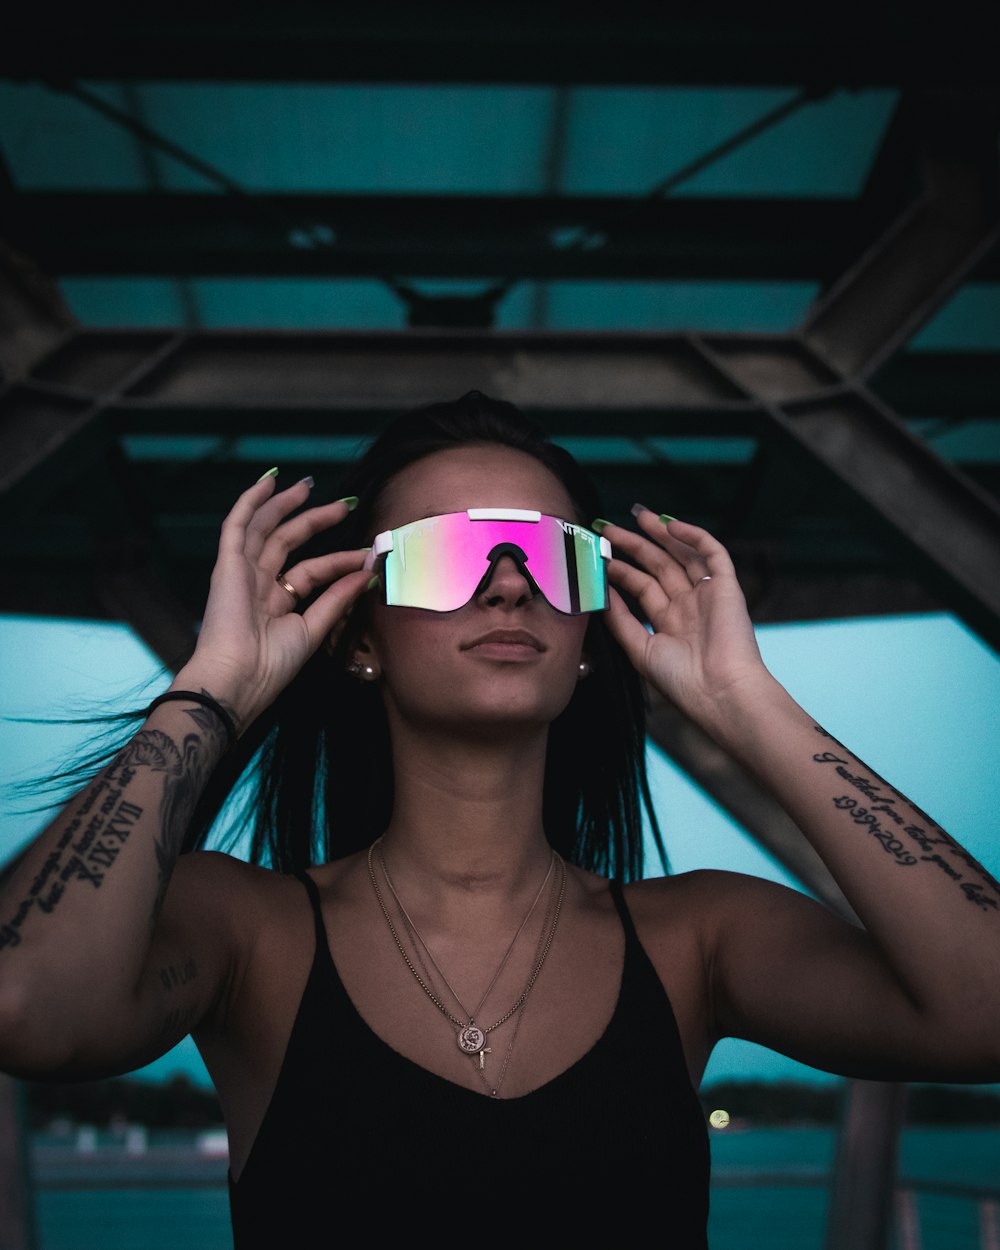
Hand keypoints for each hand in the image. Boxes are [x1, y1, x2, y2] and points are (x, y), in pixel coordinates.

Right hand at [174, 473, 372, 730]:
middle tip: (345, 505)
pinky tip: (268, 481)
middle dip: (315, 520)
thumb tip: (367, 574)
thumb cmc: (271, 665)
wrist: (238, 679)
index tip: (367, 553)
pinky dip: (251, 501)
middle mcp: (257, 584)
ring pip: (264, 527)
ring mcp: (240, 572)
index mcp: (276, 604)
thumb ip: (337, 600)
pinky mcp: (227, 564)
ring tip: (308, 484)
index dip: (339, 560)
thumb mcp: (313, 630)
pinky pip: (238, 525)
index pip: (311, 570)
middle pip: (288, 542)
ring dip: (285, 504)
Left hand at [602, 509, 769, 726]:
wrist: (719, 693)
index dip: (620, 569)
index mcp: (669, 624)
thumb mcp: (639, 650)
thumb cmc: (681, 682)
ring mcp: (708, 596)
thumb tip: (600, 592)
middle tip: (608, 525)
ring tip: (638, 515)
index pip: (641, 587)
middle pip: (658, 566)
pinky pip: (713, 554)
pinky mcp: (728, 588)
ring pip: (682, 555)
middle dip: (634, 544)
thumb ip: (620, 621)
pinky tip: (669, 525)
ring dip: (661, 534)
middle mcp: (688, 606)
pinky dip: (694, 537)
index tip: (596, 554)